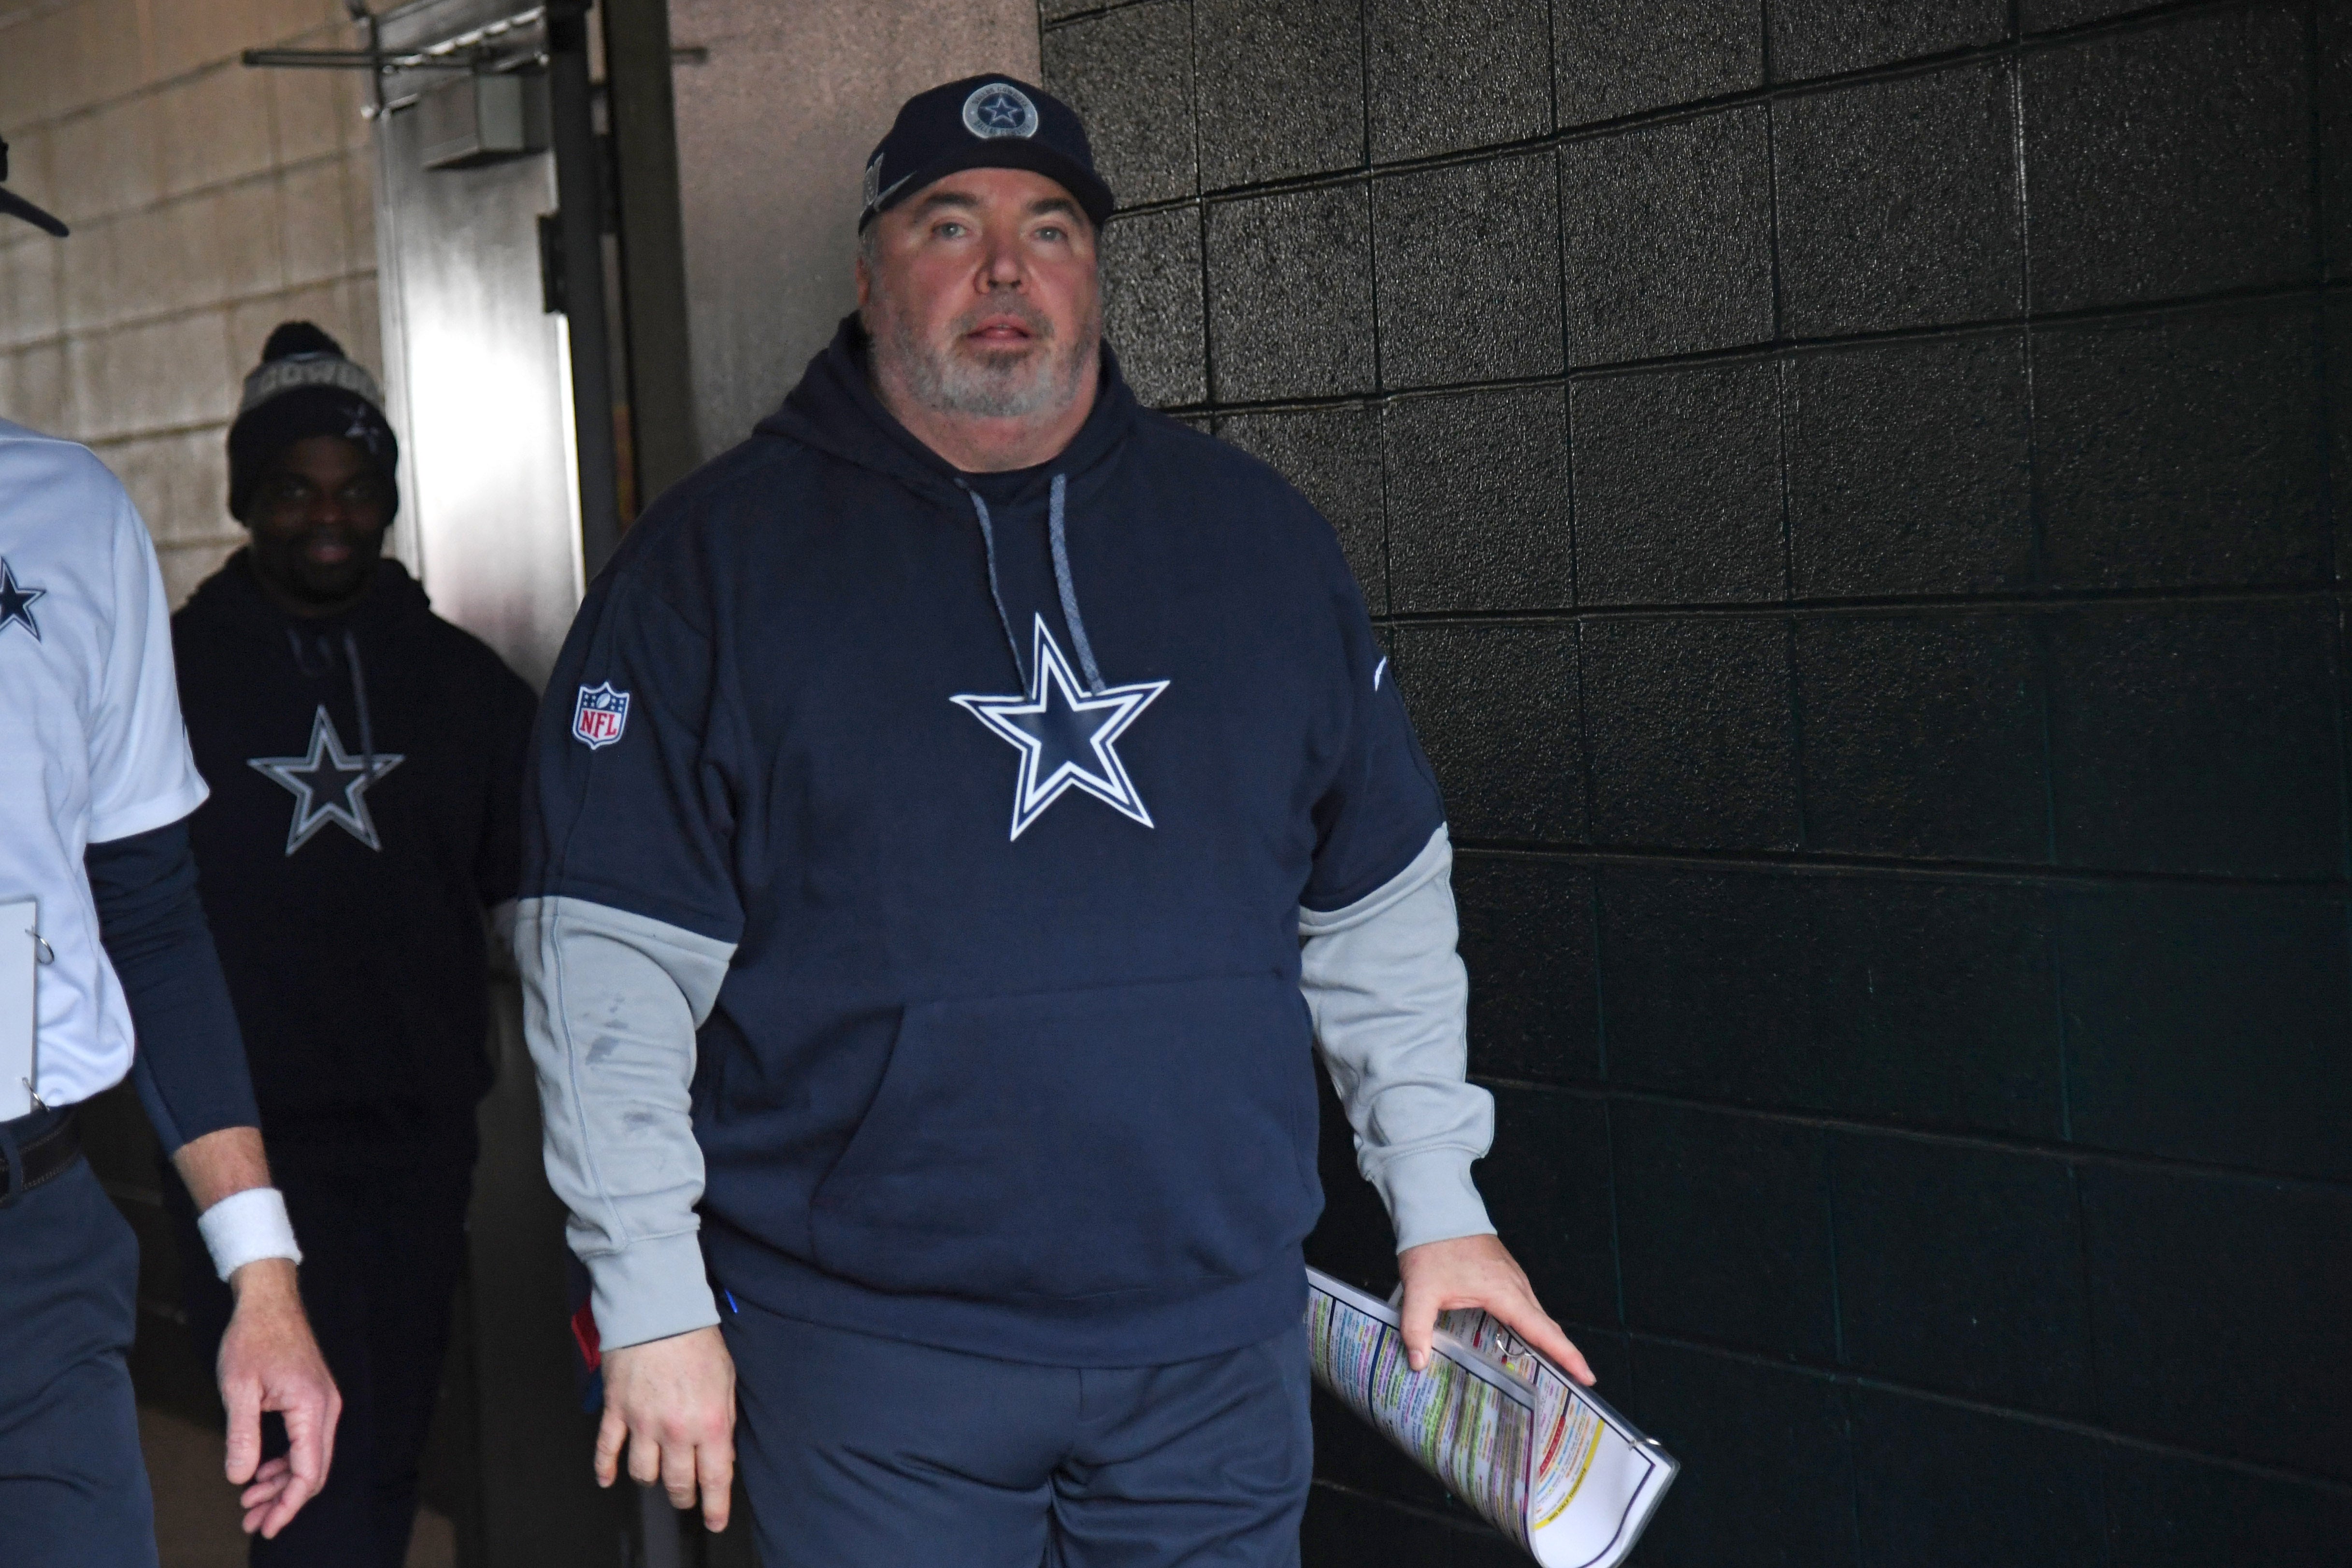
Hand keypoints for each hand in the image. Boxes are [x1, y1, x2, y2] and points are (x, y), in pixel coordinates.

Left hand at [217, 1258, 341, 1536]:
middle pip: (313, 1470)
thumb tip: (241, 1478)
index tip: (266, 1526)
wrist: (269, 1300)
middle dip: (284, 1501)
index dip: (288, 1504)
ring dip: (282, 1484)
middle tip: (252, 1522)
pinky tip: (261, 1473)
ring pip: (310, 1458)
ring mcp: (323, 1403)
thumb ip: (242, 1436)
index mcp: (312, 1406)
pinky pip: (306, 1442)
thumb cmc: (252, 1338)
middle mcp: (326, 1408)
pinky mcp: (313, 1399)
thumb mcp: (238, 1388)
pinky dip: (285, 1463)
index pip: (308, 1470)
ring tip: (250, 1504)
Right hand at [596, 1325, 736, 1531]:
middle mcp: (675, 1429)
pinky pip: (606, 1450)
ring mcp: (642, 1423)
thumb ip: (724, 1419)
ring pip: (642, 1472)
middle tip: (686, 1498)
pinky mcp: (616, 1411)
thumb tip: (721, 1452)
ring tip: (657, 1477)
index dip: (715, 1505)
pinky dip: (605, 1468)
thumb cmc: (697, 1339)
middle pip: (677, 1482)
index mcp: (709, 1422)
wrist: (658, 1309)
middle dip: (683, 1496)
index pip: (714, 1477)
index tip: (716, 1519)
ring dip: (651, 1480)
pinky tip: (608, 1478)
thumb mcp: (727, 1379)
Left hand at [1397, 1233, 1594, 1386]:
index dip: (1565, 1355)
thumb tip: (1418, 1363)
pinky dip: (1535, 1323)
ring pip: (1537, 1313)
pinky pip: (1527, 1303)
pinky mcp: (1504, 1272)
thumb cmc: (1431, 1248)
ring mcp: (1512, 1276)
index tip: (1587, 1376)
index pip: (1541, 1330)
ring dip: (1550, 1339)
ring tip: (1559, 1368)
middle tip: (1580, 1381)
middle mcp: (1515, 1284)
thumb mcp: (1419, 1290)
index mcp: (1503, 1291)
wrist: (1435, 1209)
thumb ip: (1416, 1328)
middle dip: (1565, 1353)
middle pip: (1546, 1324)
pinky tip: (1527, 1336)